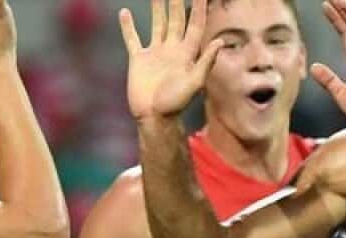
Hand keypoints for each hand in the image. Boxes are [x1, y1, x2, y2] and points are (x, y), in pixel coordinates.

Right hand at [120, 0, 223, 119]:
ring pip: (157, 24)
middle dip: (177, 2)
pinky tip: (125, 13)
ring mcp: (155, 53)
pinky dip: (128, 26)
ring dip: (157, 8)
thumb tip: (220, 40)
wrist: (154, 118)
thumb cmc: (175, 104)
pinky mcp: (138, 60)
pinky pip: (133, 39)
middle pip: (176, 19)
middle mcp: (172, 49)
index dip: (198, 7)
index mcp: (187, 53)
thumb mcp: (194, 83)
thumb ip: (206, 62)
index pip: (195, 24)